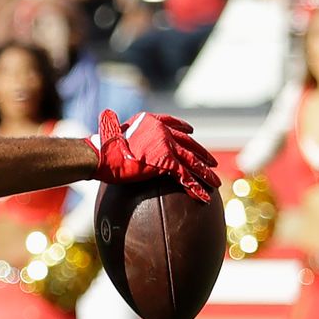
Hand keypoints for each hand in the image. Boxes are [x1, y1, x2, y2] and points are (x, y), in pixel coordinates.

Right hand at [96, 110, 218, 200]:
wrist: (102, 154)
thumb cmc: (102, 148)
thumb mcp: (113, 134)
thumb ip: (121, 134)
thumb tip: (110, 136)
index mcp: (151, 122)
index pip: (172, 124)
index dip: (184, 129)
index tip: (191, 133)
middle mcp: (162, 131)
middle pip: (188, 144)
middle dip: (202, 154)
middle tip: (212, 163)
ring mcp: (166, 146)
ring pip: (192, 161)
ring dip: (205, 173)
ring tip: (216, 182)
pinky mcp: (166, 162)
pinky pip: (186, 176)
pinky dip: (196, 187)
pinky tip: (204, 196)